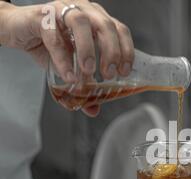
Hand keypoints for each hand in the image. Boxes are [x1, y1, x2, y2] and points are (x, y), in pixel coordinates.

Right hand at [0, 0, 133, 116]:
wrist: (18, 31)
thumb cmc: (49, 44)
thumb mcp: (71, 67)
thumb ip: (84, 86)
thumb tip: (93, 110)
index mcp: (96, 20)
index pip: (120, 30)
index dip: (126, 50)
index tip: (124, 72)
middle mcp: (83, 11)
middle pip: (105, 26)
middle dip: (111, 52)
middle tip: (108, 75)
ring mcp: (62, 10)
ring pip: (81, 23)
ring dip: (88, 49)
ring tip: (89, 72)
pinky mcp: (42, 16)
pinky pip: (54, 36)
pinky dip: (63, 58)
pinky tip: (68, 75)